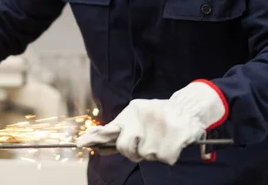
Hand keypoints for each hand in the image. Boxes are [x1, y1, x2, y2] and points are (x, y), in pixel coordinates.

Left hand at [77, 80, 226, 164]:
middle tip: (144, 145)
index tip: (80, 143)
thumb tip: (97, 147)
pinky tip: (173, 142)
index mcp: (131, 113)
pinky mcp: (175, 134)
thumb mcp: (136, 117)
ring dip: (154, 152)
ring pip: (147, 155)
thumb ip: (119, 131)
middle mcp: (142, 118)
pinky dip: (169, 155)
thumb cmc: (159, 116)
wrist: (188, 108)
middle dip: (132, 152)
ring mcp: (158, 126)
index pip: (110, 128)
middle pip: (126, 148)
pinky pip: (165, 158)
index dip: (95, 137)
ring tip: (161, 138)